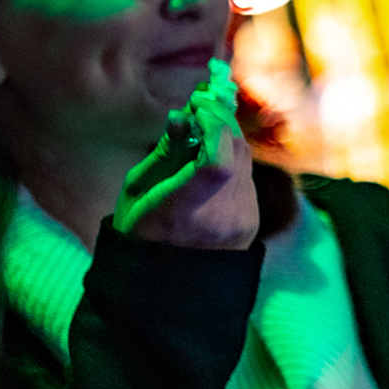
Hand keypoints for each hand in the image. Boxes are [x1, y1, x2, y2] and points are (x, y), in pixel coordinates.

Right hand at [114, 61, 257, 249]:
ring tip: (202, 129)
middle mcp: (217, 219)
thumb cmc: (139, 230)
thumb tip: (183, 117)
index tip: (197, 105)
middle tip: (201, 106)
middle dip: (220, 120)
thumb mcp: (137, 191)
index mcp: (179, 213)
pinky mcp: (251, 222)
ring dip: (226, 137)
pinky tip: (212, 157)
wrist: (166, 282)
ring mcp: (240, 223)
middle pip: (235, 152)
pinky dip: (232, 159)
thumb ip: (165, 153)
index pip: (216, 163)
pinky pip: (247, 177)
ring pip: (245, 160)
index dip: (213, 126)